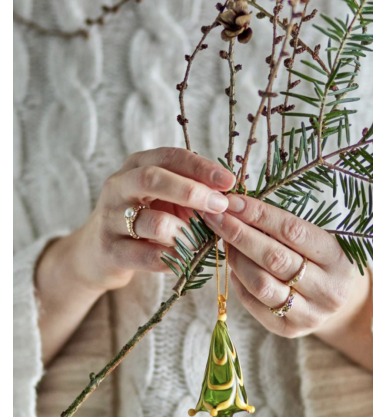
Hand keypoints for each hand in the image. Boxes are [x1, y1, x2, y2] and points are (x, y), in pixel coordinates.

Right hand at [67, 147, 235, 291]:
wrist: (97, 252)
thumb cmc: (143, 220)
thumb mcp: (164, 198)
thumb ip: (192, 192)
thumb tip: (231, 195)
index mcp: (136, 165)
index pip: (170, 157)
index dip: (201, 167)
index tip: (229, 181)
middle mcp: (119, 186)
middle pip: (153, 179)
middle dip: (192, 191)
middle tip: (220, 206)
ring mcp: (110, 218)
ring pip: (154, 222)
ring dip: (186, 233)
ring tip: (200, 241)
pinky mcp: (110, 250)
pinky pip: (148, 256)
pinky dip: (174, 259)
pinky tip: (185, 260)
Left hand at [203, 194, 372, 371]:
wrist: (339, 304)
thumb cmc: (321, 261)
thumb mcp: (316, 240)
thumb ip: (283, 228)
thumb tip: (238, 208)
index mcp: (337, 259)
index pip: (292, 231)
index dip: (259, 214)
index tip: (232, 202)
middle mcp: (327, 289)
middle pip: (274, 258)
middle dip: (239, 234)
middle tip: (216, 217)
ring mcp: (309, 314)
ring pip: (261, 284)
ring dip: (236, 259)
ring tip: (224, 241)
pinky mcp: (289, 330)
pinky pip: (254, 303)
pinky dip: (239, 281)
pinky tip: (234, 266)